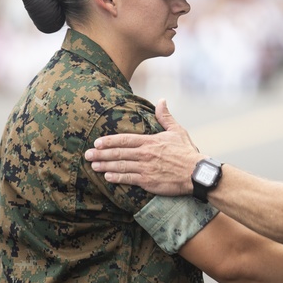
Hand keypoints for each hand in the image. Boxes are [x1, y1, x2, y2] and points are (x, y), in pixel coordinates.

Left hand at [84, 99, 200, 195]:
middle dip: (100, 154)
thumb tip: (161, 100)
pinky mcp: (148, 181)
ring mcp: (145, 168)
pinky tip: (107, 177)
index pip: (124, 139)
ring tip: (93, 166)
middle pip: (118, 153)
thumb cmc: (187, 152)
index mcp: (150, 141)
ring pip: (120, 166)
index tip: (97, 143)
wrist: (196, 173)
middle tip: (87, 155)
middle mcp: (145, 154)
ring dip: (105, 166)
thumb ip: (165, 117)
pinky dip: (117, 177)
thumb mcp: (177, 131)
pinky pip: (128, 178)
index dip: (109, 141)